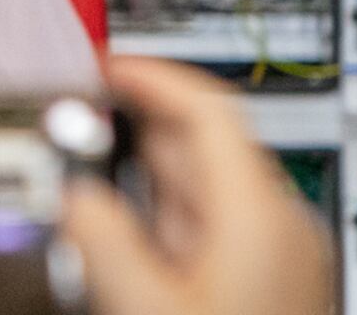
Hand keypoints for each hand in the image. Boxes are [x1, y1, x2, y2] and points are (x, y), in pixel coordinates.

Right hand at [58, 58, 332, 314]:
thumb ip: (100, 239)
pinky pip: (214, 230)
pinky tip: (130, 245)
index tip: (106, 66)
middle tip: (79, 127)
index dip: (151, 77)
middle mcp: (283, 228)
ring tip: (89, 184)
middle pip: (203, 147)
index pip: (208, 109)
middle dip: (134, 131)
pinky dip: (166, 221)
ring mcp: (283, 258)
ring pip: (205, 191)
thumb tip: (73, 196)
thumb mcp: (146, 305)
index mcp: (262, 218)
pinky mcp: (272, 285)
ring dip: (145, 180)